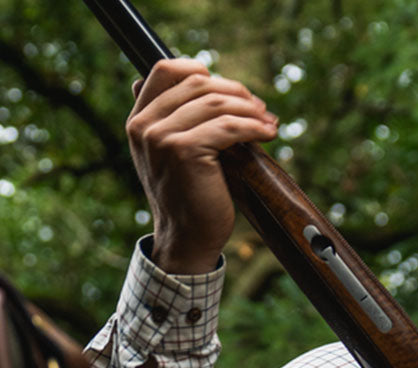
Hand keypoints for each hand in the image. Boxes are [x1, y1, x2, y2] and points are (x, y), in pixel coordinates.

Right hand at [126, 59, 278, 273]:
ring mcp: (161, 137)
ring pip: (215, 102)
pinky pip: (228, 127)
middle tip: (261, 109)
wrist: (187, 239)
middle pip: (196, 82)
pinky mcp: (185, 151)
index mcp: (139, 120)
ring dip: (250, 109)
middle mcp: (144, 125)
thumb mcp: (175, 155)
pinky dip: (254, 127)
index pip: (165, 69)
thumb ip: (179, 121)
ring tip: (269, 122)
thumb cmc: (190, 200)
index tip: (232, 91)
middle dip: (235, 92)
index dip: (202, 71)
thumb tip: (200, 83)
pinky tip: (269, 134)